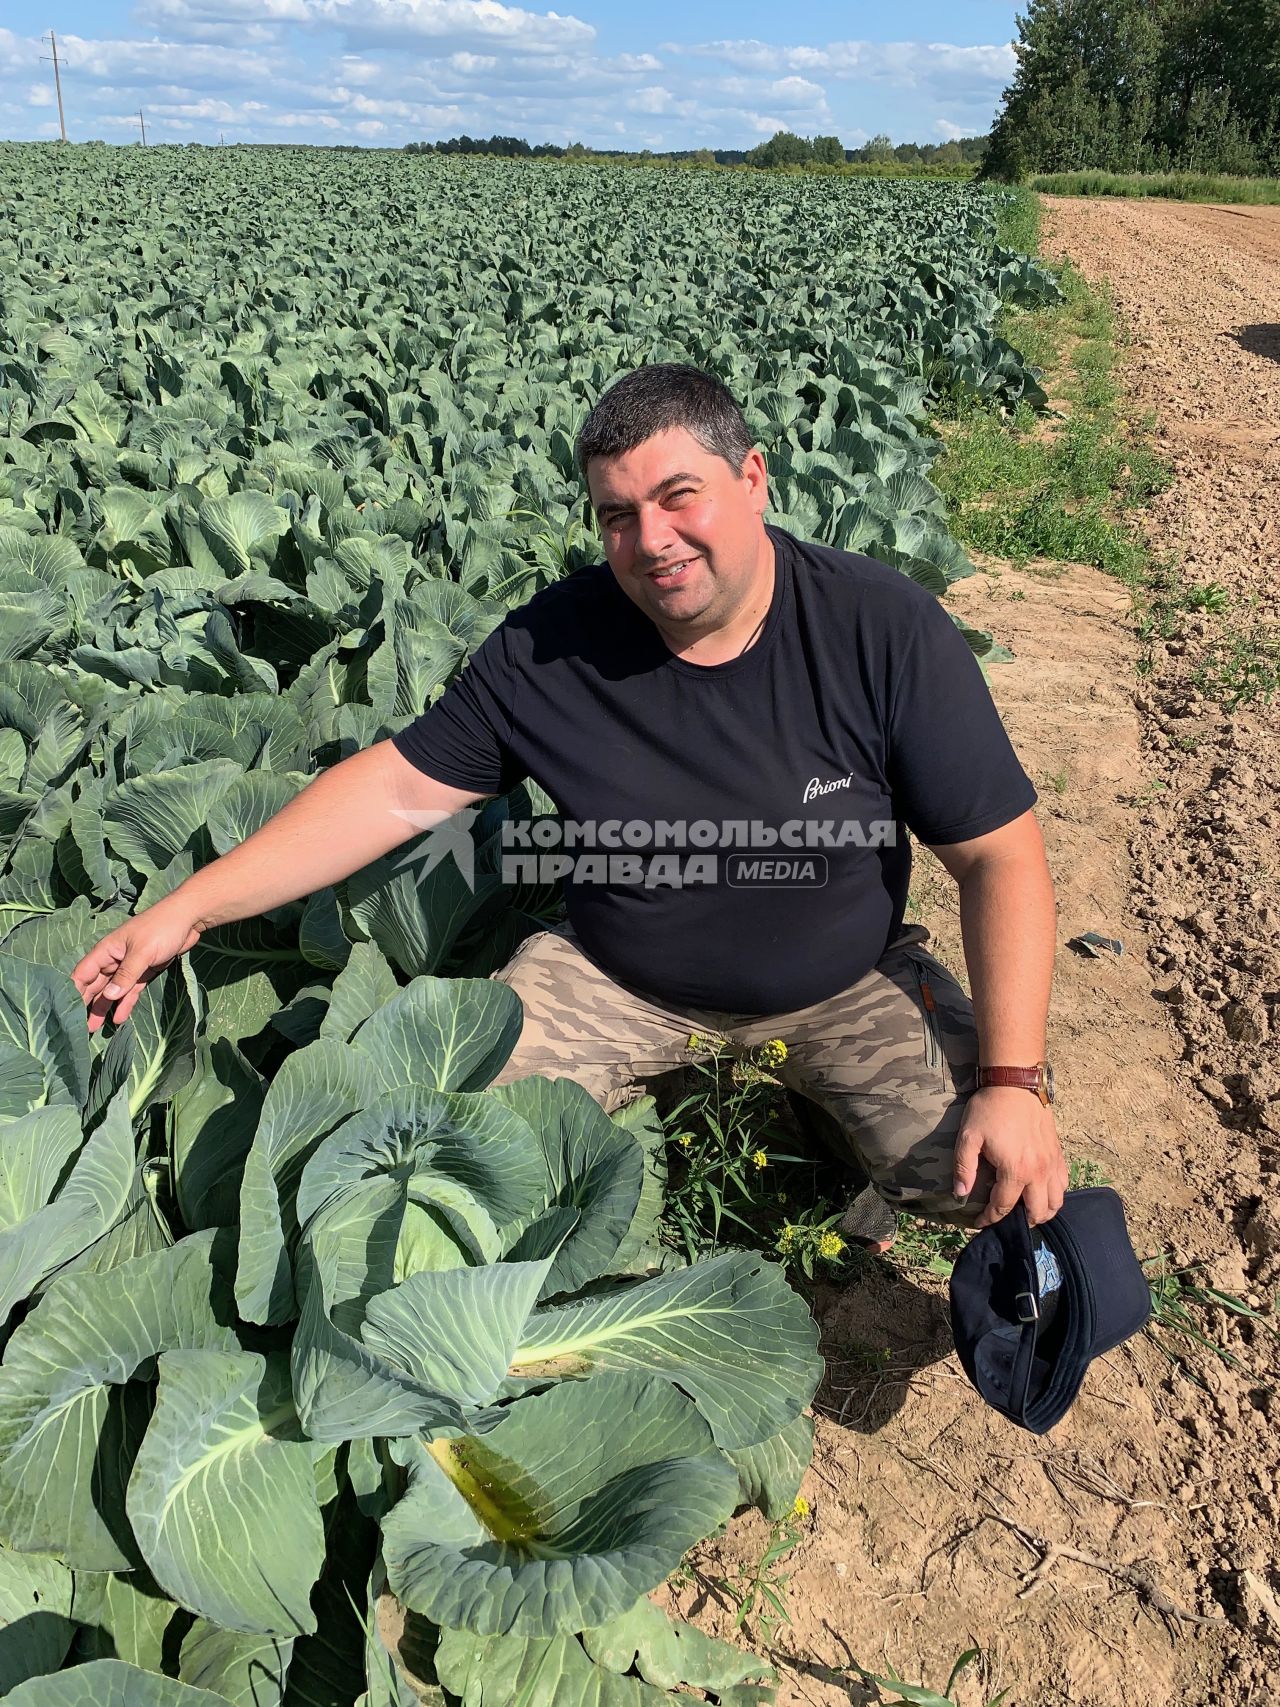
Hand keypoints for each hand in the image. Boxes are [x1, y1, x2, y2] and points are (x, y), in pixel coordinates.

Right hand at [71, 899, 203, 1032]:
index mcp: (106, 951)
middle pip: (95, 985)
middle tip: (79, 1028)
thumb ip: (126, 975)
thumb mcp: (142, 952)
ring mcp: (128, 967)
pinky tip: (119, 1018)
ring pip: (111, 991)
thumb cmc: (161, 929)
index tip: (66, 1012)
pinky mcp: (143, 972)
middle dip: (86, 1004)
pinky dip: (124, 1003)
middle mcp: (113, 960)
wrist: (188, 919)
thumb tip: (108, 996)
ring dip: (103, 1008)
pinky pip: (130, 991)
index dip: (73, 992)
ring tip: (94, 1029)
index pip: (83, 974)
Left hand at [952, 1086, 1067, 1227]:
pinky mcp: (1059, 1154)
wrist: (1016, 1083)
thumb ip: (964, 1168)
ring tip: (1026, 1209)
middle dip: (1021, 1221)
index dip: (990, 1218)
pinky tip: (1042, 1190)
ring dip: (1042, 1211)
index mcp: (1015, 1170)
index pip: (1003, 1206)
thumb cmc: (989, 1109)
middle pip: (1037, 1212)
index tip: (979, 1222)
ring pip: (1056, 1202)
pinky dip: (1055, 1194)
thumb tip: (960, 1194)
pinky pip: (1064, 1183)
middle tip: (1005, 1218)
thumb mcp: (969, 1137)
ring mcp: (1052, 1163)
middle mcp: (1039, 1172)